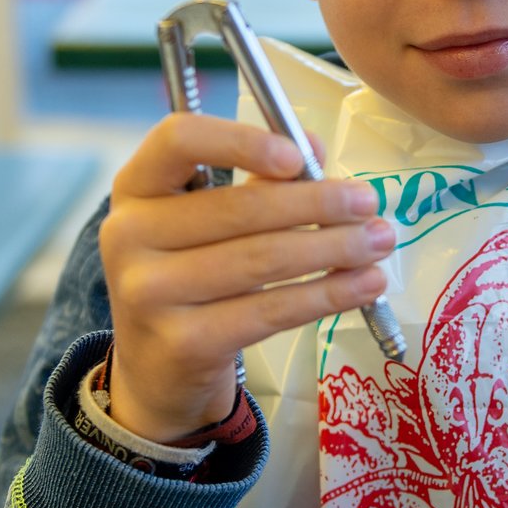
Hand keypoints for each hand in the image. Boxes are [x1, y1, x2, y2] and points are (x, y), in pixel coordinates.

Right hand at [99, 113, 394, 443]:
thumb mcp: (205, 220)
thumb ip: (256, 177)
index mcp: (135, 187)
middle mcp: (129, 235)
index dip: (242, 141)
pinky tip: (364, 285)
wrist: (155, 367)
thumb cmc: (189, 275)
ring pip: (263, 260)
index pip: (178, 139)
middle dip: (318, 203)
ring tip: (378, 242)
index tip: (298, 157)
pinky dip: (327, 294)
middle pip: (238, 208)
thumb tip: (311, 142)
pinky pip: (271, 311)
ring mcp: (150, 292)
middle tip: (369, 202)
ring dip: (334, 248)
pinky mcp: (184, 341)